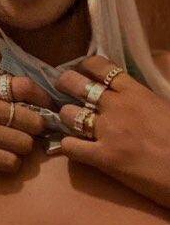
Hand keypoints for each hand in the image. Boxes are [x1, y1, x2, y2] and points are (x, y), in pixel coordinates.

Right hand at [0, 76, 49, 193]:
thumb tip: (21, 98)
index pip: (23, 86)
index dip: (42, 99)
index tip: (46, 108)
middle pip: (32, 119)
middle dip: (34, 130)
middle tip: (28, 135)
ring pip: (24, 143)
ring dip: (21, 150)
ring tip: (10, 150)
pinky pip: (11, 162)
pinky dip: (10, 165)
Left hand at [57, 56, 169, 208]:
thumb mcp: (164, 108)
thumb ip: (142, 100)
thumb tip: (128, 96)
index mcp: (136, 92)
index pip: (99, 66)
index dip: (84, 67)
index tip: (81, 72)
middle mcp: (117, 107)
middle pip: (74, 83)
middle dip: (65, 85)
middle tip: (64, 92)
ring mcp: (108, 132)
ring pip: (67, 114)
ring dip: (66, 118)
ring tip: (72, 123)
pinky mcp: (104, 158)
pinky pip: (69, 146)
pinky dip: (68, 147)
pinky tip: (75, 148)